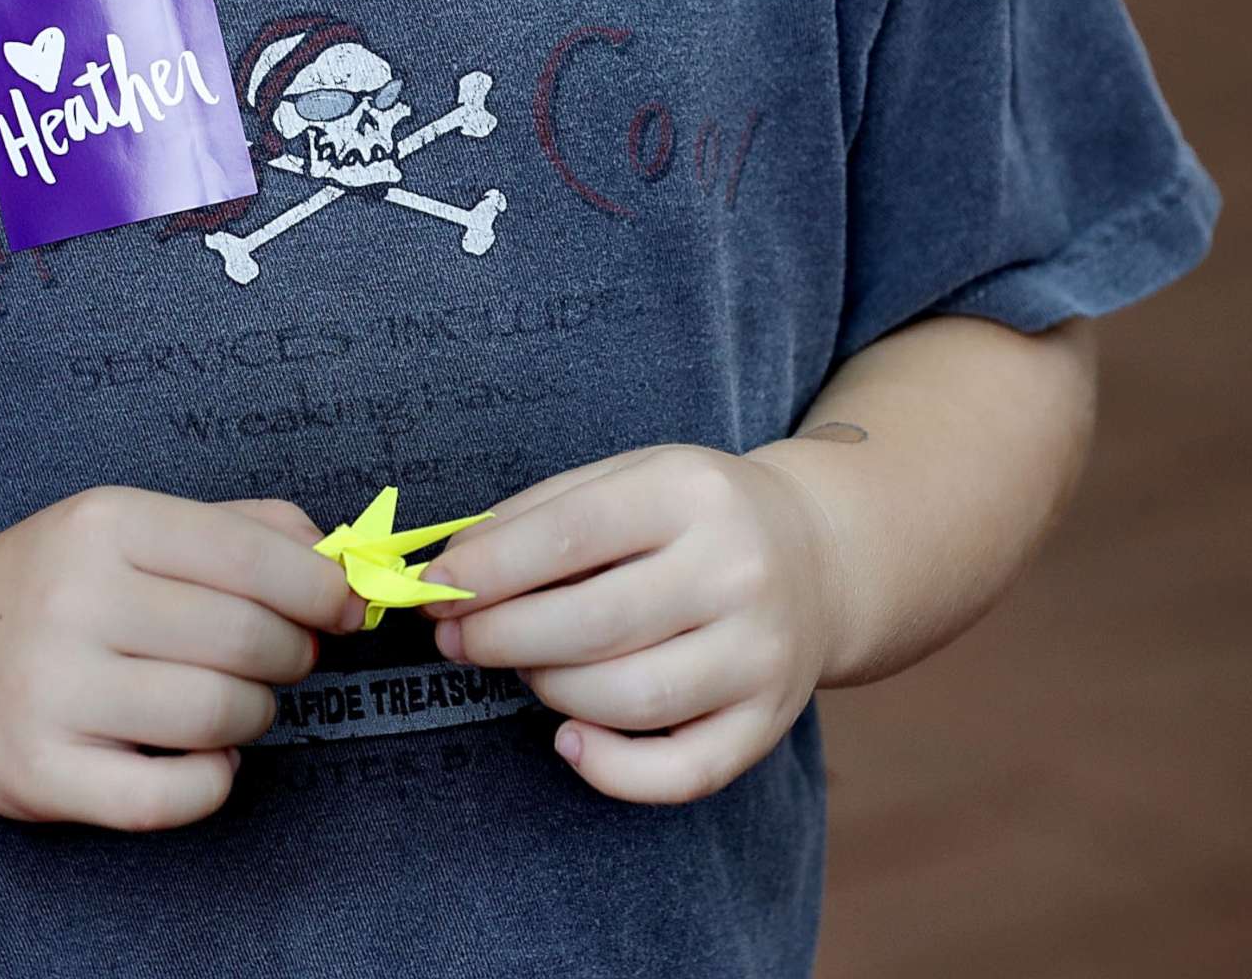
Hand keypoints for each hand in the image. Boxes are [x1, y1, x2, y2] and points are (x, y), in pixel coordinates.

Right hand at [0, 488, 362, 829]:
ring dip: (256, 714)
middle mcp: (73, 600)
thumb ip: (242, 528)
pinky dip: (215, 779)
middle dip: (294, 654)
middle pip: (247, 640)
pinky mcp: (40, 774)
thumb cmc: (56, 587)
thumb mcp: (131, 527)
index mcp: (104, 523)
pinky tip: (204, 755)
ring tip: (237, 701)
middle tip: (289, 658)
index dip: (321, 591)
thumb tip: (340, 560)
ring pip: (219, 715)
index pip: (252, 558)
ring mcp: (50, 691)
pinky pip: (174, 796)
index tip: (344, 609)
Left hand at [414, 443, 846, 803]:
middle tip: (456, 639)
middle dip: (501, 637)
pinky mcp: (768, 722)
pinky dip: (611, 770)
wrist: (818, 556)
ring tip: (525, 666)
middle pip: (593, 623)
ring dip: (548, 689)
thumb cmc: (692, 517)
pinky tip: (569, 739)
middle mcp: (736, 572)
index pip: (571, 535)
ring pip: (628, 697)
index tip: (432, 588)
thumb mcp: (628, 478)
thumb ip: (538, 515)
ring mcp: (759, 653)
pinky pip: (681, 772)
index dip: (488, 570)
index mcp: (691, 493)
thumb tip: (449, 568)